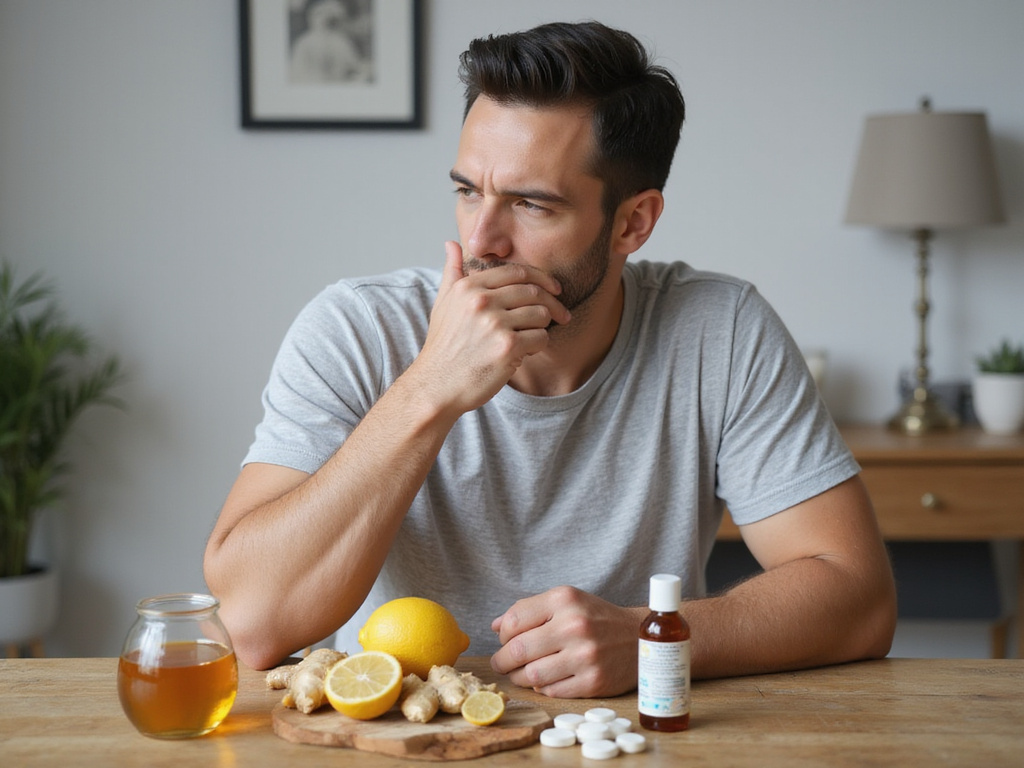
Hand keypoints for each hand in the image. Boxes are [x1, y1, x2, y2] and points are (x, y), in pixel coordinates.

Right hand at [411, 241, 570, 413]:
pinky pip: (541, 338)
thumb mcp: (443, 304)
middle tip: (563, 314)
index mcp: (469, 286)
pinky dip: (538, 346)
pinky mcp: (508, 347)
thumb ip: (452, 272)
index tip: (555, 289)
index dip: (542, 279)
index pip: (518, 272)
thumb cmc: (443, 347)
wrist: (436, 386)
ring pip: (541, 314)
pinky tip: (524, 353)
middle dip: (553, 303)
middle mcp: (481, 300)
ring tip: (530, 338)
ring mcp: (495, 323)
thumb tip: (451, 243)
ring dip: (542, 327)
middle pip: (534, 291)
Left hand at [489, 586, 642, 697]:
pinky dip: (543, 688)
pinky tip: (546, 680)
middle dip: (502, 661)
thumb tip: (495, 626)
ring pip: (531, 676)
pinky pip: (551, 691)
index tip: (505, 641)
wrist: (639, 638)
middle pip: (518, 651)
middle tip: (501, 663)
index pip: (513, 621)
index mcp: (564, 600)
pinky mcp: (593, 682)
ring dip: (519, 678)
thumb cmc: (597, 618)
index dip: (502, 635)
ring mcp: (585, 656)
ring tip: (521, 673)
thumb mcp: (567, 601)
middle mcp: (574, 626)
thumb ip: (530, 610)